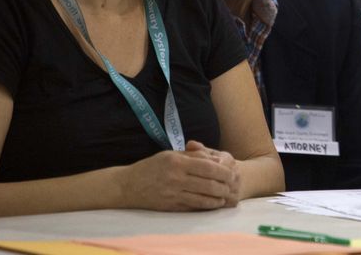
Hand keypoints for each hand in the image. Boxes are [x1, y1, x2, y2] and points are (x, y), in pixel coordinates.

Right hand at [116, 146, 236, 210]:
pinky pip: (194, 206)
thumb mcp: (171, 154)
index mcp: (177, 162)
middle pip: (208, 183)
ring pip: (203, 197)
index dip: (223, 170)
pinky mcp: (171, 205)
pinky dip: (207, 205)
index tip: (232, 172)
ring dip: (218, 197)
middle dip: (224, 185)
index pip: (207, 166)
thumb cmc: (151, 167)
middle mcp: (175, 178)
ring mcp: (173, 193)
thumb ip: (193, 155)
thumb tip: (215, 158)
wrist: (127, 186)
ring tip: (226, 194)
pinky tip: (215, 203)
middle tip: (233, 184)